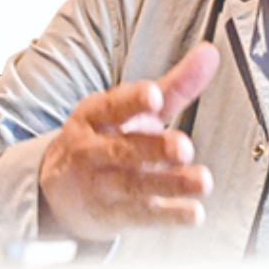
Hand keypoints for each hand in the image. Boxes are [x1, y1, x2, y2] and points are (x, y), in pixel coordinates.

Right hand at [38, 43, 220, 240]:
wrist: (57, 191)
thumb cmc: (106, 137)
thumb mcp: (133, 109)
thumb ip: (175, 84)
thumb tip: (211, 52)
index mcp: (96, 116)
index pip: (113, 106)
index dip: (133, 100)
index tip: (155, 96)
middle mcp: (94, 150)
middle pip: (124, 149)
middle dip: (155, 147)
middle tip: (184, 147)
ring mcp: (102, 185)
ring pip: (134, 185)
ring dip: (170, 184)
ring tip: (203, 181)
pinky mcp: (112, 215)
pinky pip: (140, 216)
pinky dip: (168, 215)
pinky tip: (193, 212)